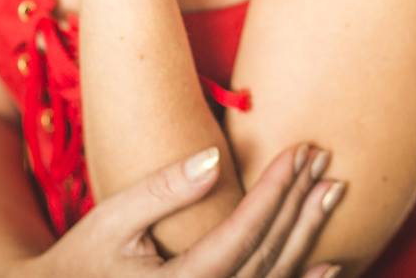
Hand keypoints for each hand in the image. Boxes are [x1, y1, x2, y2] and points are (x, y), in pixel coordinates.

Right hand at [2, 142, 345, 277]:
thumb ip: (163, 192)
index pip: (244, 233)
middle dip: (300, 204)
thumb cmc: (82, 260)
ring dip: (308, 235)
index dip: (276, 190)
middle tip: (323, 160)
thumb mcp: (112, 219)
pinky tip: (330, 264)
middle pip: (269, 255)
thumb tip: (214, 160)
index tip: (299, 150)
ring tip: (333, 191)